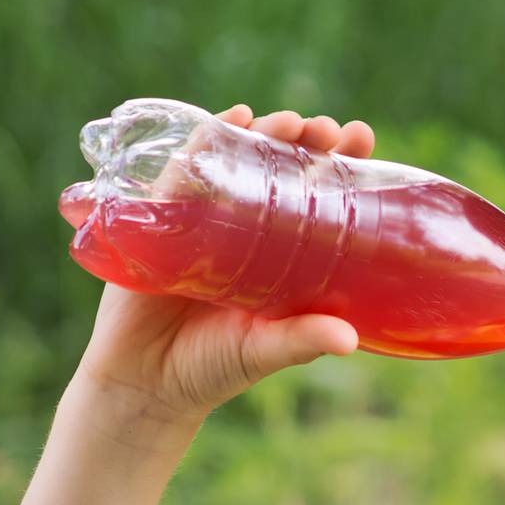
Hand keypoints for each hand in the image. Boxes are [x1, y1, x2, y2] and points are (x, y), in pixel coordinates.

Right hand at [71, 104, 378, 423]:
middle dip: (305, 140)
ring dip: (263, 132)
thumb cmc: (211, 367)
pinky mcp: (160, 219)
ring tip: (289, 122)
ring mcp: (202, 219)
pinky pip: (183, 171)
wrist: (142, 384)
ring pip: (236, 160)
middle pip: (278, 167)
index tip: (362, 136)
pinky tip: (228, 120)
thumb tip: (350, 339)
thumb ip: (301, 340)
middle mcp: (243, 228)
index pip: (314, 194)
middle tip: (327, 129)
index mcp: (279, 253)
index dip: (338, 162)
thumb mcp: (263, 351)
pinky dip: (204, 141)